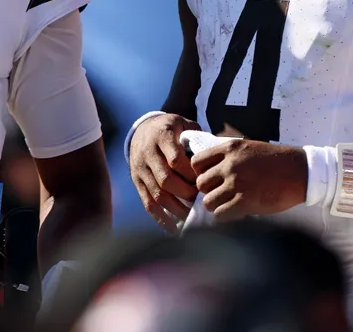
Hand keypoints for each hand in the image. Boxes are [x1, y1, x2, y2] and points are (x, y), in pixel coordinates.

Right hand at [129, 113, 200, 232]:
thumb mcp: (183, 123)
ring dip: (175, 209)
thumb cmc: (170, 128)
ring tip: (192, 217)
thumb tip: (216, 156)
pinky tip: (174, 229)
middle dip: (185, 193)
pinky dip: (160, 218)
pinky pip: (147, 203)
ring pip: (157, 194)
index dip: (191, 173)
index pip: (175, 159)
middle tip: (201, 200)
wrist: (142, 129)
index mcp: (162, 137)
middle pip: (166, 180)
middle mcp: (148, 154)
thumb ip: (198, 137)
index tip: (205, 180)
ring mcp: (140, 169)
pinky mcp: (136, 182)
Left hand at [191, 138, 307, 220]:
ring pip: (208, 201)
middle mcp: (230, 164)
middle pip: (200, 183)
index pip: (197, 162)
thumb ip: (227, 157)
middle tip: (221, 194)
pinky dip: (225, 215)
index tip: (212, 179)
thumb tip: (208, 171)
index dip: (202, 173)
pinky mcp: (245, 201)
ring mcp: (237, 183)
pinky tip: (235, 211)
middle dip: (209, 191)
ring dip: (216, 205)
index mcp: (229, 148)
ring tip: (228, 204)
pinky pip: (220, 214)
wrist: (300, 172)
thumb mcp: (248, 148)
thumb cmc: (275, 161)